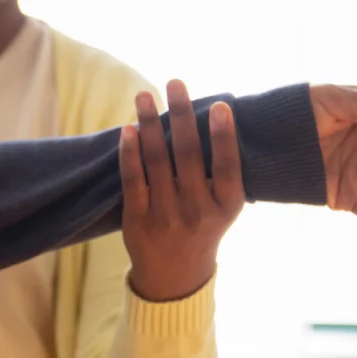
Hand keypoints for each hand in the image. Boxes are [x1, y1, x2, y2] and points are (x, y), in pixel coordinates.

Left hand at [119, 80, 243, 301]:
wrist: (175, 275)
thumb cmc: (203, 226)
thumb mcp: (223, 206)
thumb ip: (220, 172)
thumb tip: (214, 116)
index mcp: (226, 206)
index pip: (227, 167)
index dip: (224, 136)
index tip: (220, 105)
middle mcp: (197, 211)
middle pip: (188, 155)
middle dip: (182, 116)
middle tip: (174, 83)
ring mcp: (166, 215)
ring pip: (157, 161)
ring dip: (150, 124)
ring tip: (144, 95)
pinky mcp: (138, 219)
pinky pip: (133, 179)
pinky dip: (130, 152)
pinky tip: (128, 129)